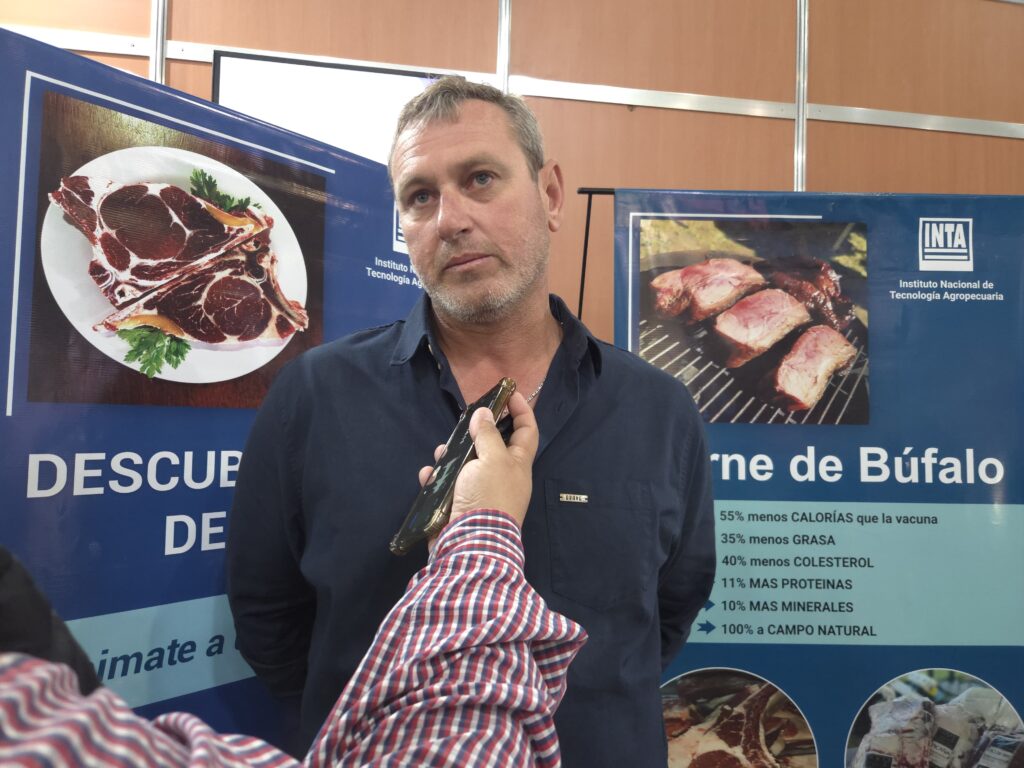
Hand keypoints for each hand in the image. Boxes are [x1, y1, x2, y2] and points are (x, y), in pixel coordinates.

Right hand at [418, 390, 538, 529]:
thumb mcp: (491, 460)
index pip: (527, 431)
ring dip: (452, 455)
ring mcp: (481, 492)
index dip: (521, 410)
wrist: (470, 543)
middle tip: (464, 422)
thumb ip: (487, 435)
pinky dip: (437, 479)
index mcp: (517, 465)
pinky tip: (429, 475)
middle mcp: (502, 477)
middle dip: (477, 432)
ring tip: (441, 451)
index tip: (509, 391)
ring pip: (466, 464)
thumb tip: (484, 413)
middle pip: (492, 446)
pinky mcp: (460, 506)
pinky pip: (447, 486)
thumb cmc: (488, 496)